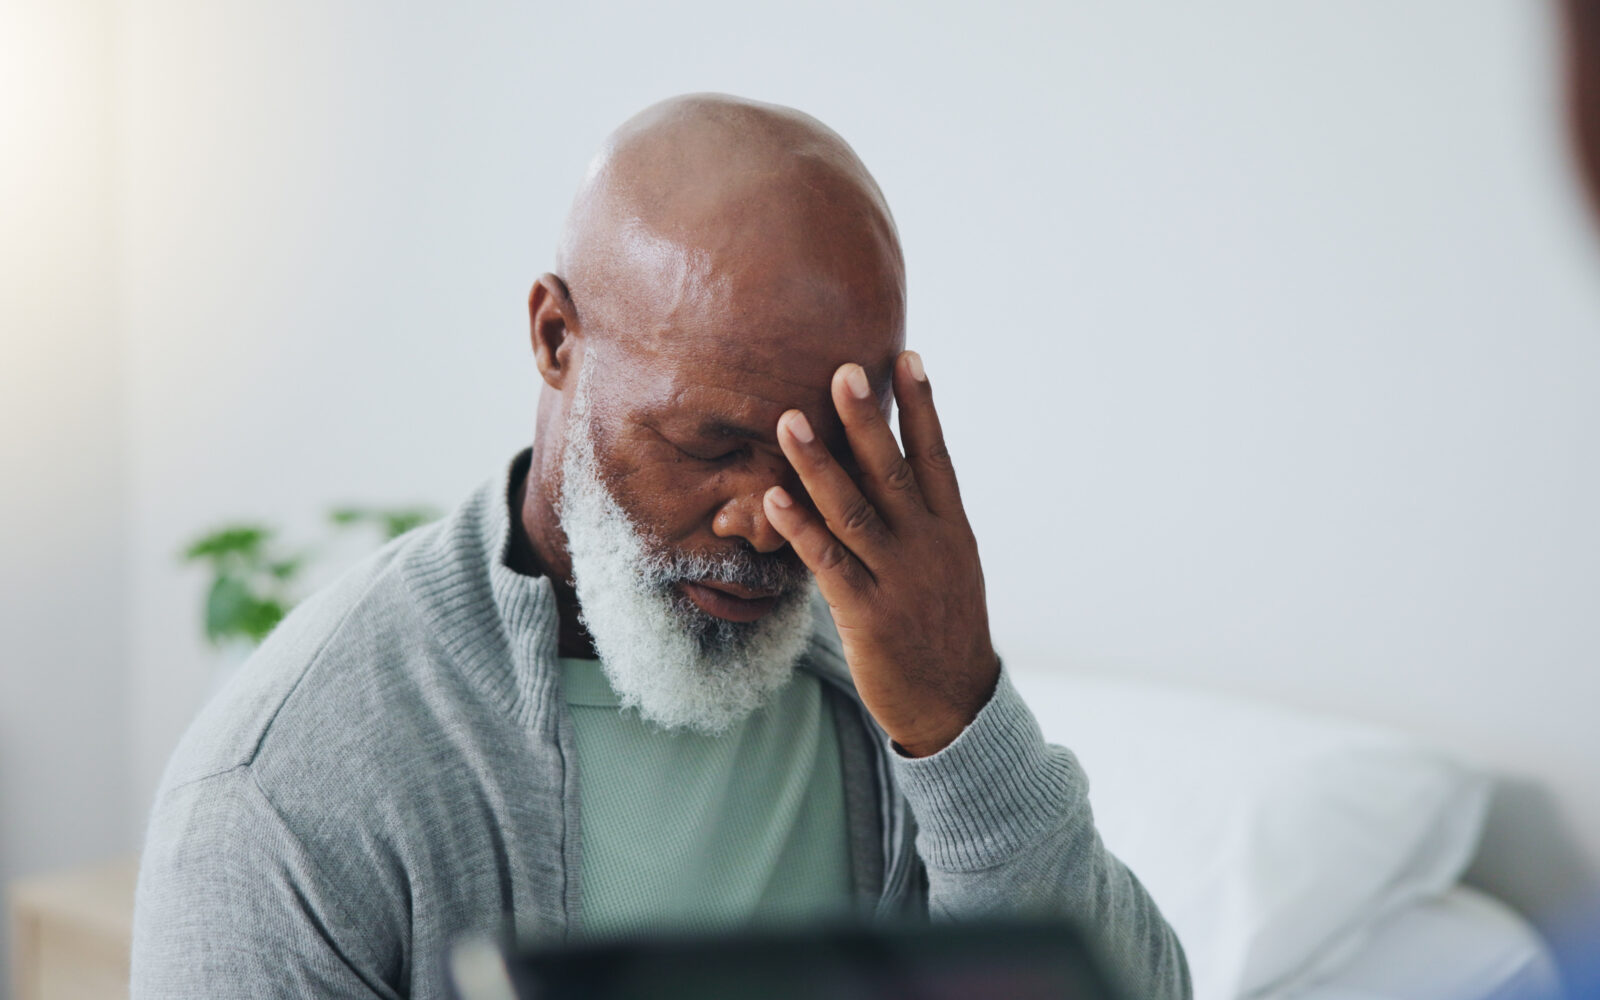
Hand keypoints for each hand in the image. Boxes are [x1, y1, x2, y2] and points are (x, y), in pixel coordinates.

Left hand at [762, 351, 999, 756]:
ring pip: (854, 510)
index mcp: (951, 529)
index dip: (922, 406)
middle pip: (893, 471)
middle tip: (843, 369)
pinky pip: (829, 563)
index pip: (937, 456)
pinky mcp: (868, 614)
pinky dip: (801, 529)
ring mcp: (899, 579)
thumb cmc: (942, 627)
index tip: (907, 357)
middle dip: (866, 419)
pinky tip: (775, 499)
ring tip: (789, 421)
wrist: (955, 704)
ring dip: (819, 464)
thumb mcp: (949, 566)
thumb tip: (888, 469)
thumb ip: (922, 519)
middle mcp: (929, 546)